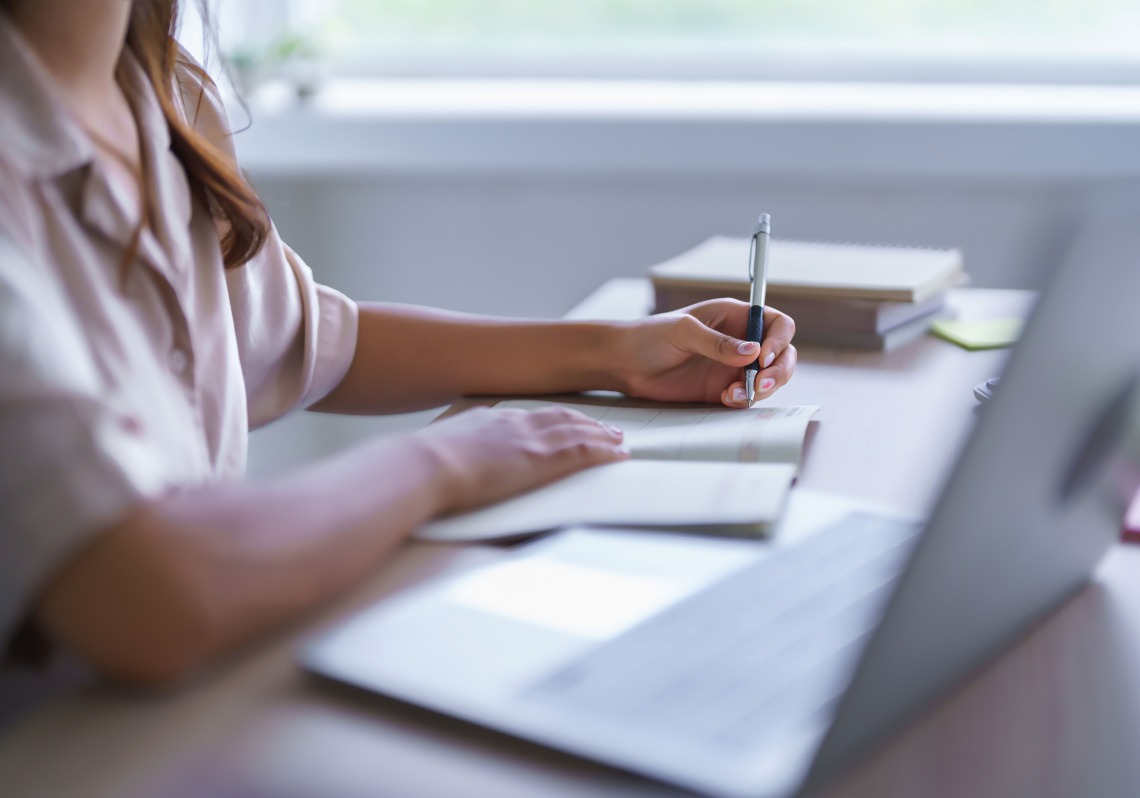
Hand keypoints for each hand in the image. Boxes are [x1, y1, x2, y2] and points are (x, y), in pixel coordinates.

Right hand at [413, 405, 628, 515]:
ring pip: (578, 433)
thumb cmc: (418, 464)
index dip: (552, 419)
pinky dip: (605, 453)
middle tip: (605, 428)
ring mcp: (529, 440)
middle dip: (585, 423)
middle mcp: (514, 423)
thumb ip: (449, 449)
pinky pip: (584, 453)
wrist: (423, 465)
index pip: (530, 415)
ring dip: (602, 436)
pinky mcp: (541, 461)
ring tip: (618, 441)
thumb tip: (442, 460)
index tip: (564, 422)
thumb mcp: (434, 448)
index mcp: (488, 418)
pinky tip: (619, 455)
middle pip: (559, 418)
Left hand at [615, 298, 796, 406]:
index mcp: (735, 317)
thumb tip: (752, 352)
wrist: (624, 364)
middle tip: (762, 384)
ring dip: (762, 389)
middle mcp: (740, 342)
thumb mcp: (682, 331)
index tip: (765, 357)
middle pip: (782, 355)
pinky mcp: (722, 389)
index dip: (779, 340)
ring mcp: (733, 367)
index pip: (776, 325)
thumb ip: (716, 343)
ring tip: (734, 395)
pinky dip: (744, 400)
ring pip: (769, 379)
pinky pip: (747, 396)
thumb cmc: (650, 336)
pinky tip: (725, 399)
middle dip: (779, 370)